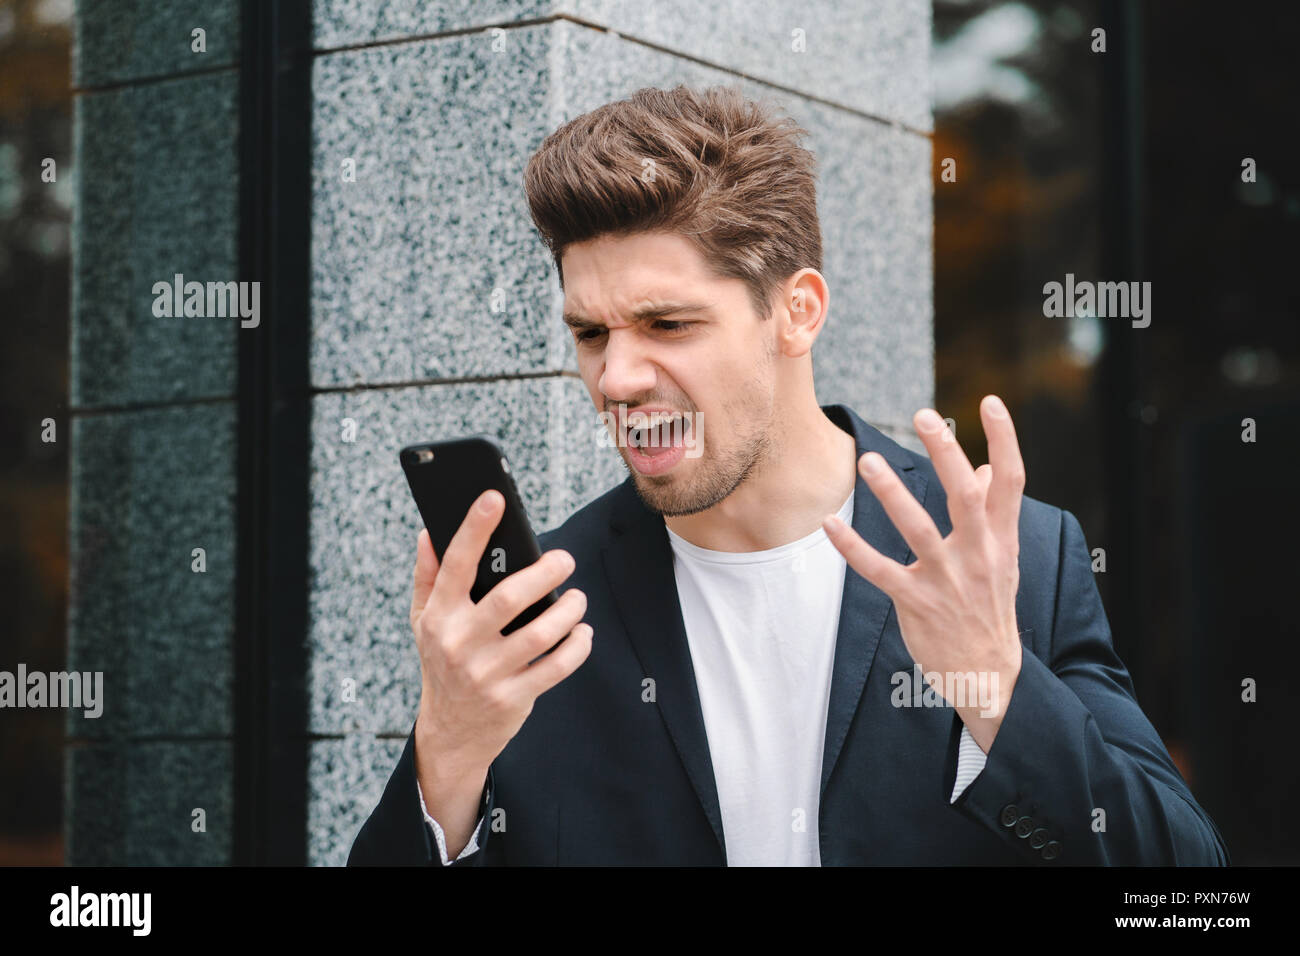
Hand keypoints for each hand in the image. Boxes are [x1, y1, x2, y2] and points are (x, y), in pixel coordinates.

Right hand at [410, 490, 592, 776]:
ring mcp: (487, 673)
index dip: (474, 529)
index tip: (494, 498)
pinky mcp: (513, 697)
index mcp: (438, 617)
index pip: (456, 565)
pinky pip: (557, 666)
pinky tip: (582, 632)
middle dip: (546, 572)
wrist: (450, 734)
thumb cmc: (441, 663)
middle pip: (510, 598)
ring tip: (577, 598)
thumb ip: (427, 576)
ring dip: (569, 610)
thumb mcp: (423, 622)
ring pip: (540, 633)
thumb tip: (428, 531)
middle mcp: (459, 643)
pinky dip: (578, 645)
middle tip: (565, 560)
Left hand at [823, 395, 1025, 752]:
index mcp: (1001, 539)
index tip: (988, 401)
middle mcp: (978, 555)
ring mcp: (947, 580)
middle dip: (946, 453)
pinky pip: (879, 570)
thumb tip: (988, 468)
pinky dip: (852, 547)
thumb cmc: (989, 608)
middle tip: (923, 415)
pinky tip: (830, 523)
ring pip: (918, 529)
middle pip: (966, 495)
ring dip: (892, 495)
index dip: (1004, 439)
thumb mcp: (1003, 560)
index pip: (1011, 480)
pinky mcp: (916, 603)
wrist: (989, 675)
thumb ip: (996, 513)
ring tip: (867, 462)